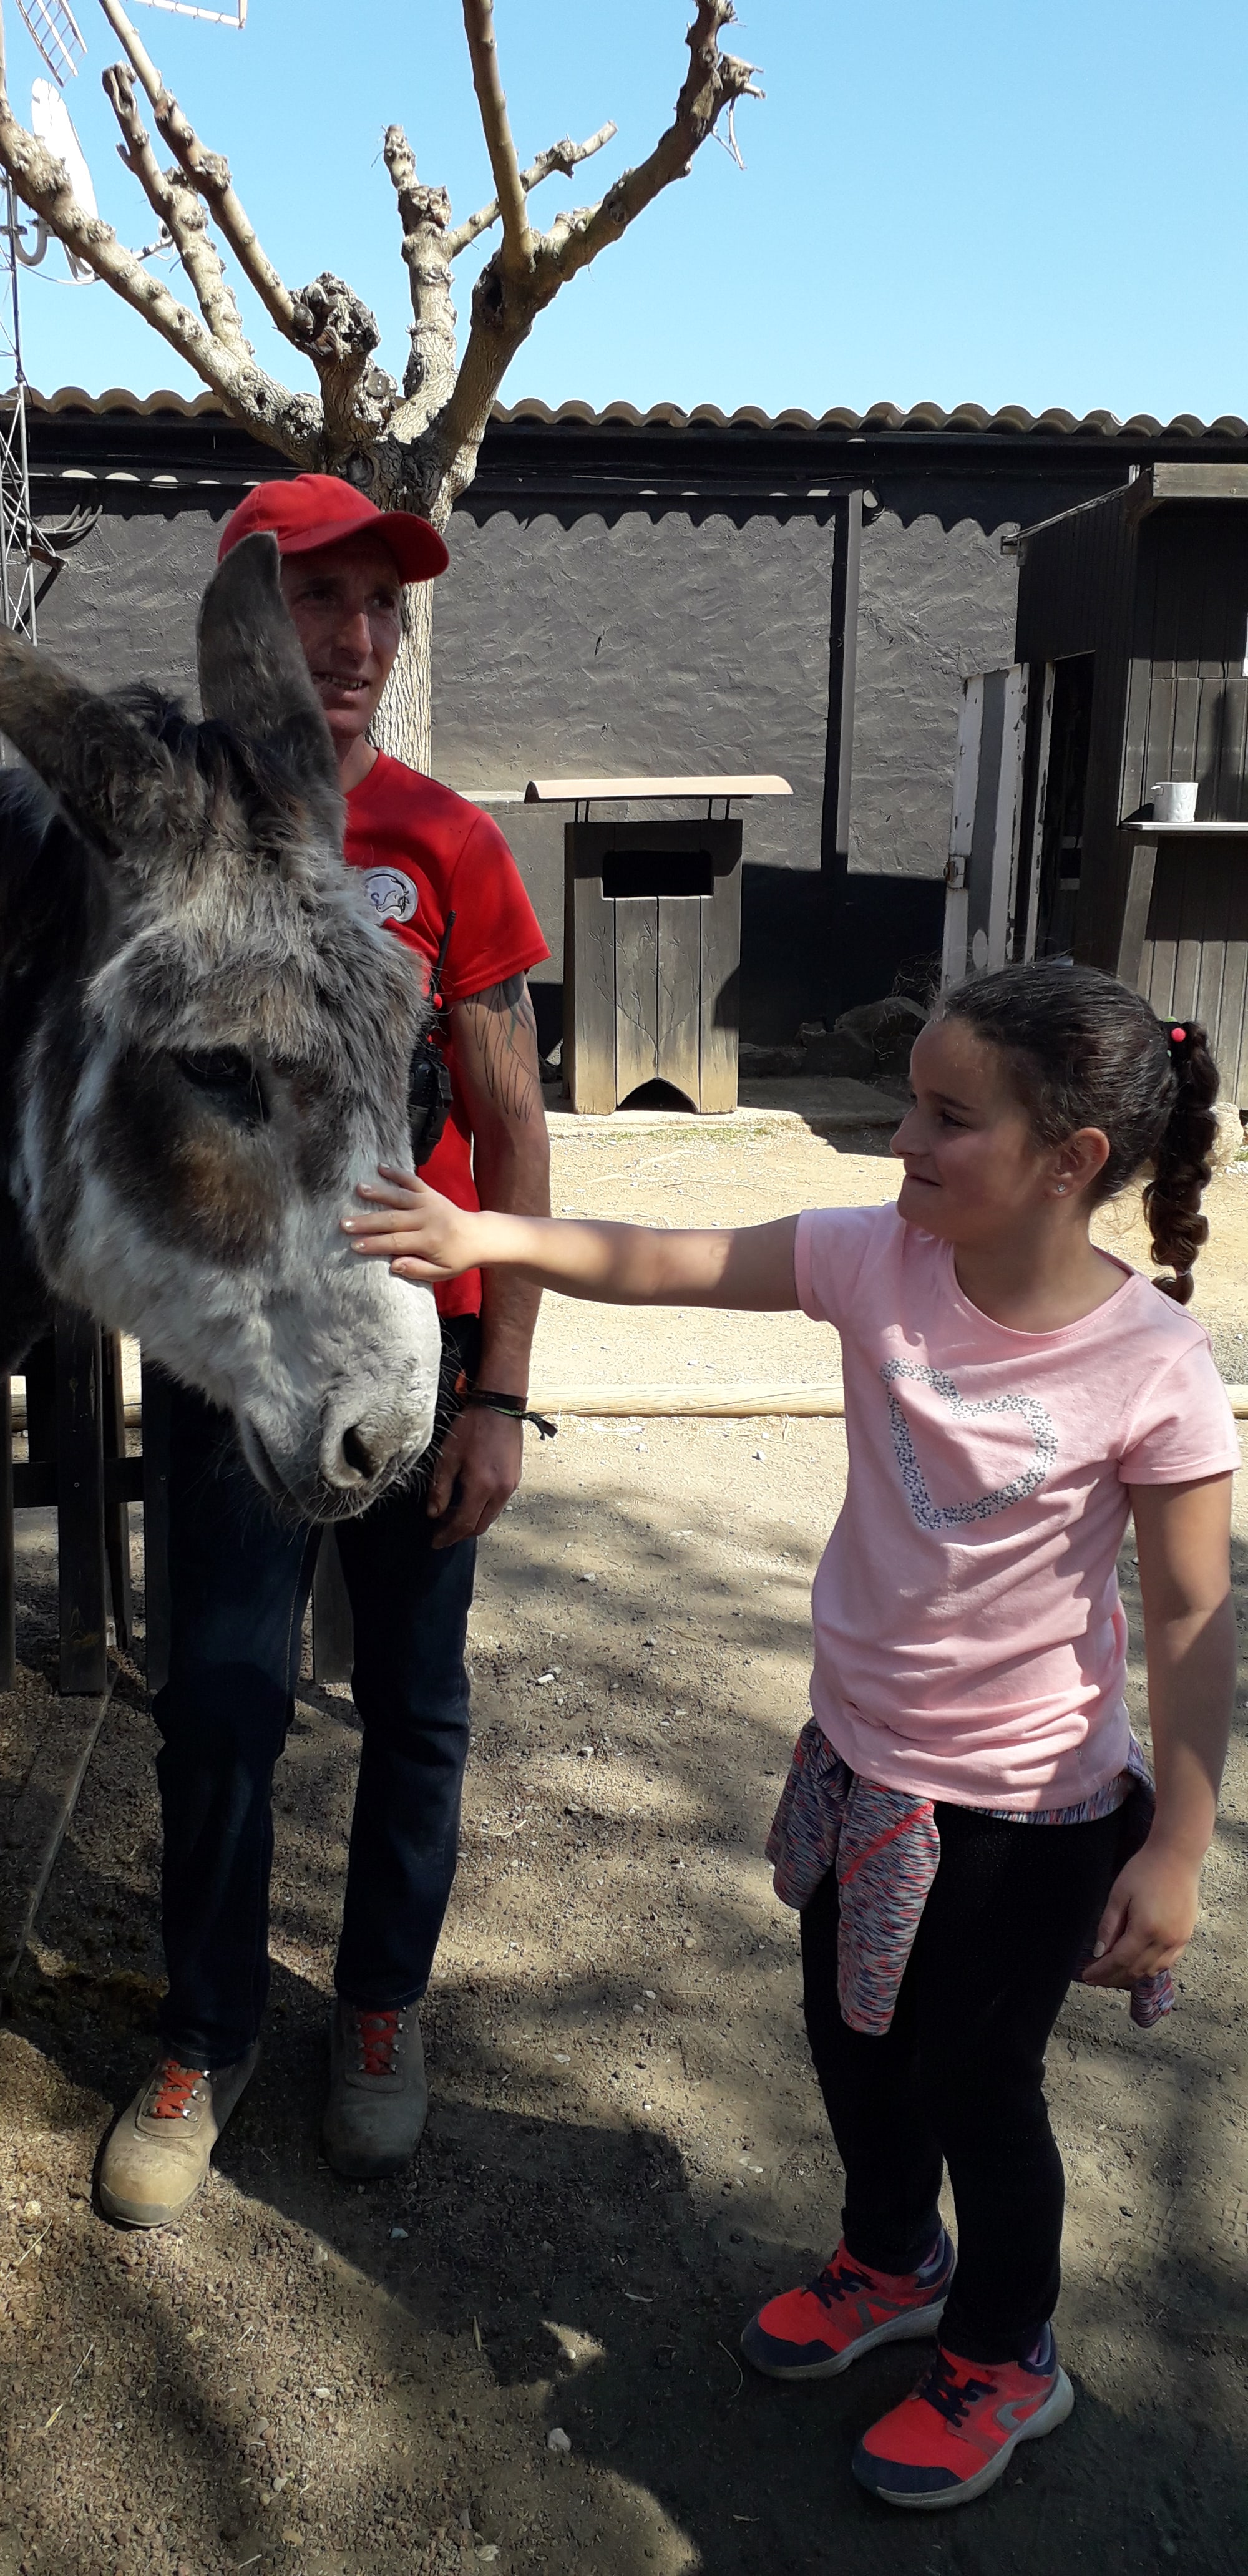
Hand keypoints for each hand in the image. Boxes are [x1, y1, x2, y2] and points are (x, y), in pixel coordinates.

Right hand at [342, 1167, 483, 1281]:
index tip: (354, 1245)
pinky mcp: (430, 1192)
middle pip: (393, 1220)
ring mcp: (428, 1203)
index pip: (396, 1243)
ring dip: (378, 1193)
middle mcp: (427, 1219)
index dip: (374, 1244)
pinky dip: (397, 1173)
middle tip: (344, 1223)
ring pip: (400, 1197)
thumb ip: (418, 1270)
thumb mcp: (442, 1273)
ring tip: (358, 1189)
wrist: (479, 1236)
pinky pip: (412, 1180)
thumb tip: (393, 1265)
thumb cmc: (458, 1257)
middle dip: (367, 1222)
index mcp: (429, 1241)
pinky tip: (380, 1167)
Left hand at [425, 1402, 523, 1547]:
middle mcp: (501, 1491)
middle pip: (480, 1526)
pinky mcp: (515, 1479)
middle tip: (442, 1529)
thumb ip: (440, 1488)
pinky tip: (470, 1498)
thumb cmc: (472, 1427)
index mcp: (482, 1487)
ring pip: (490, 1516)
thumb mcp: (448, 1457)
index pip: (464, 1524)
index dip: (448, 1536)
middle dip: (460, 1532)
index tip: (435, 1542)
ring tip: (453, 1513)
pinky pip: (498, 1504)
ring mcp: (511, 1486)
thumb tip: (433, 1513)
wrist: (500, 1406)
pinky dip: (483, 1508)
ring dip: (472, 1520)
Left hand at [1080, 1839, 1202, 1987]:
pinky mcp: (1186, 1936)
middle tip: (1095, 1979)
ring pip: (1152, 1970)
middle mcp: (1166, 1940)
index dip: (1102, 1971)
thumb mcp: (1119, 1894)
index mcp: (1146, 1929)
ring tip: (1112, 1974)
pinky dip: (1150, 1967)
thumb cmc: (1145, 1870)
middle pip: (1136, 1970)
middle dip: (1113, 1977)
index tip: (1087, 1976)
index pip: (1120, 1960)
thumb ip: (1109, 1926)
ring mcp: (1179, 1940)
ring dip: (1131, 1975)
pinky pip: (1167, 1962)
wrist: (1177, 1856)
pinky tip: (1138, 1964)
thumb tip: (1100, 1953)